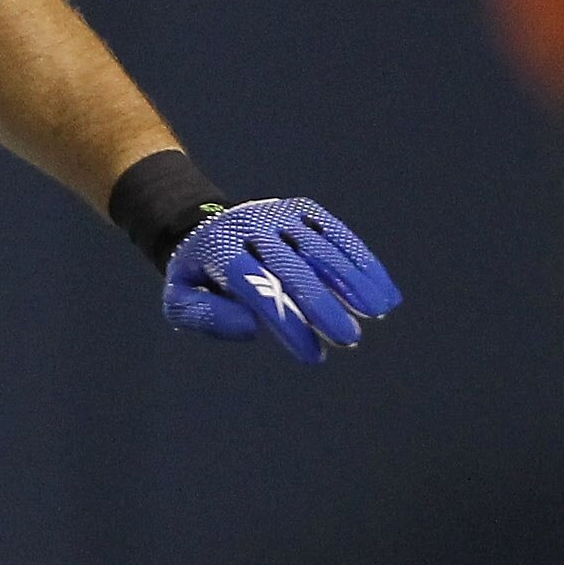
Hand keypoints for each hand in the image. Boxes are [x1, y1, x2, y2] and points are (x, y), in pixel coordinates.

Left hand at [164, 198, 397, 363]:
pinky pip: (336, 234)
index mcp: (217, 249)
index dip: (286, 320)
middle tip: (348, 338)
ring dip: (352, 281)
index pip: (256, 285)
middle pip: (292, 266)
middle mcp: (251, 225)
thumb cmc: (197, 277)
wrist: (203, 225)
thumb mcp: (181, 300)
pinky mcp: (303, 211)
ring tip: (377, 313)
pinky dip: (361, 262)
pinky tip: (383, 292)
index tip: (312, 353)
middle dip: (323, 304)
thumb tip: (253, 327)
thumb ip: (208, 317)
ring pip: (321, 248)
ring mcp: (279, 214)